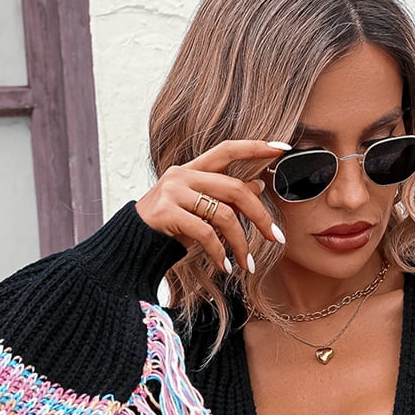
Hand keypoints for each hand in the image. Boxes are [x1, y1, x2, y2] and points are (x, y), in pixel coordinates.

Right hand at [135, 138, 288, 272]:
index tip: (282, 148)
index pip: (228, 149)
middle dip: (260, 216)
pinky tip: (226, 267)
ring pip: (223, 214)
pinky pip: (206, 233)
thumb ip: (226, 198)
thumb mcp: (200, 210)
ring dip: (241, 243)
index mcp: (192, 169)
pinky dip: (220, 253)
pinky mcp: (167, 212)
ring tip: (248, 264)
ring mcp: (173, 192)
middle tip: (276, 239)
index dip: (255, 147)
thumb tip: (258, 185)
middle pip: (234, 188)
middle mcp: (182, 175)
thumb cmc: (169, 227)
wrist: (131, 243)